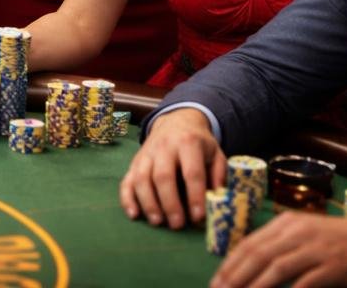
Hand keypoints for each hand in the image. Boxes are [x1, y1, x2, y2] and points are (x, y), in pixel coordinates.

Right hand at [119, 107, 225, 228]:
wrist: (176, 122)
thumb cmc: (199, 144)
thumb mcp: (216, 154)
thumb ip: (219, 176)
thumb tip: (217, 201)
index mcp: (188, 143)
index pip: (192, 172)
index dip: (195, 195)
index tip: (198, 217)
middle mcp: (164, 146)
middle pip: (163, 176)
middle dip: (170, 203)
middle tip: (177, 224)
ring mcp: (146, 154)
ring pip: (142, 178)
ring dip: (148, 203)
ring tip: (158, 222)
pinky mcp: (134, 162)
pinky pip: (126, 180)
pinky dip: (127, 199)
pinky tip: (134, 214)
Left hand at [211, 212, 346, 287]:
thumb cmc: (341, 240)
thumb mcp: (306, 234)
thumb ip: (281, 246)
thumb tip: (249, 267)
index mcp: (287, 223)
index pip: (249, 244)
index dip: (229, 265)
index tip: (215, 282)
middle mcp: (298, 232)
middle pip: (257, 255)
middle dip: (234, 277)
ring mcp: (317, 249)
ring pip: (276, 268)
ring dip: (254, 287)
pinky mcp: (335, 267)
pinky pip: (305, 283)